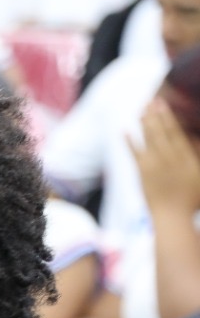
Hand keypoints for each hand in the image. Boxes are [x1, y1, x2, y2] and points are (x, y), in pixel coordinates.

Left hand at [130, 100, 199, 216]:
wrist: (173, 218)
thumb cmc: (191, 201)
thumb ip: (198, 156)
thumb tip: (194, 139)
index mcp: (186, 157)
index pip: (176, 132)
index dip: (169, 117)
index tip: (163, 105)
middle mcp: (171, 157)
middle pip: (162, 131)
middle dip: (156, 114)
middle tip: (151, 99)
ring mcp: (155, 165)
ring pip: (149, 139)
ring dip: (144, 123)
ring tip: (141, 109)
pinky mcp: (142, 174)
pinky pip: (134, 154)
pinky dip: (129, 142)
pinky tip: (124, 130)